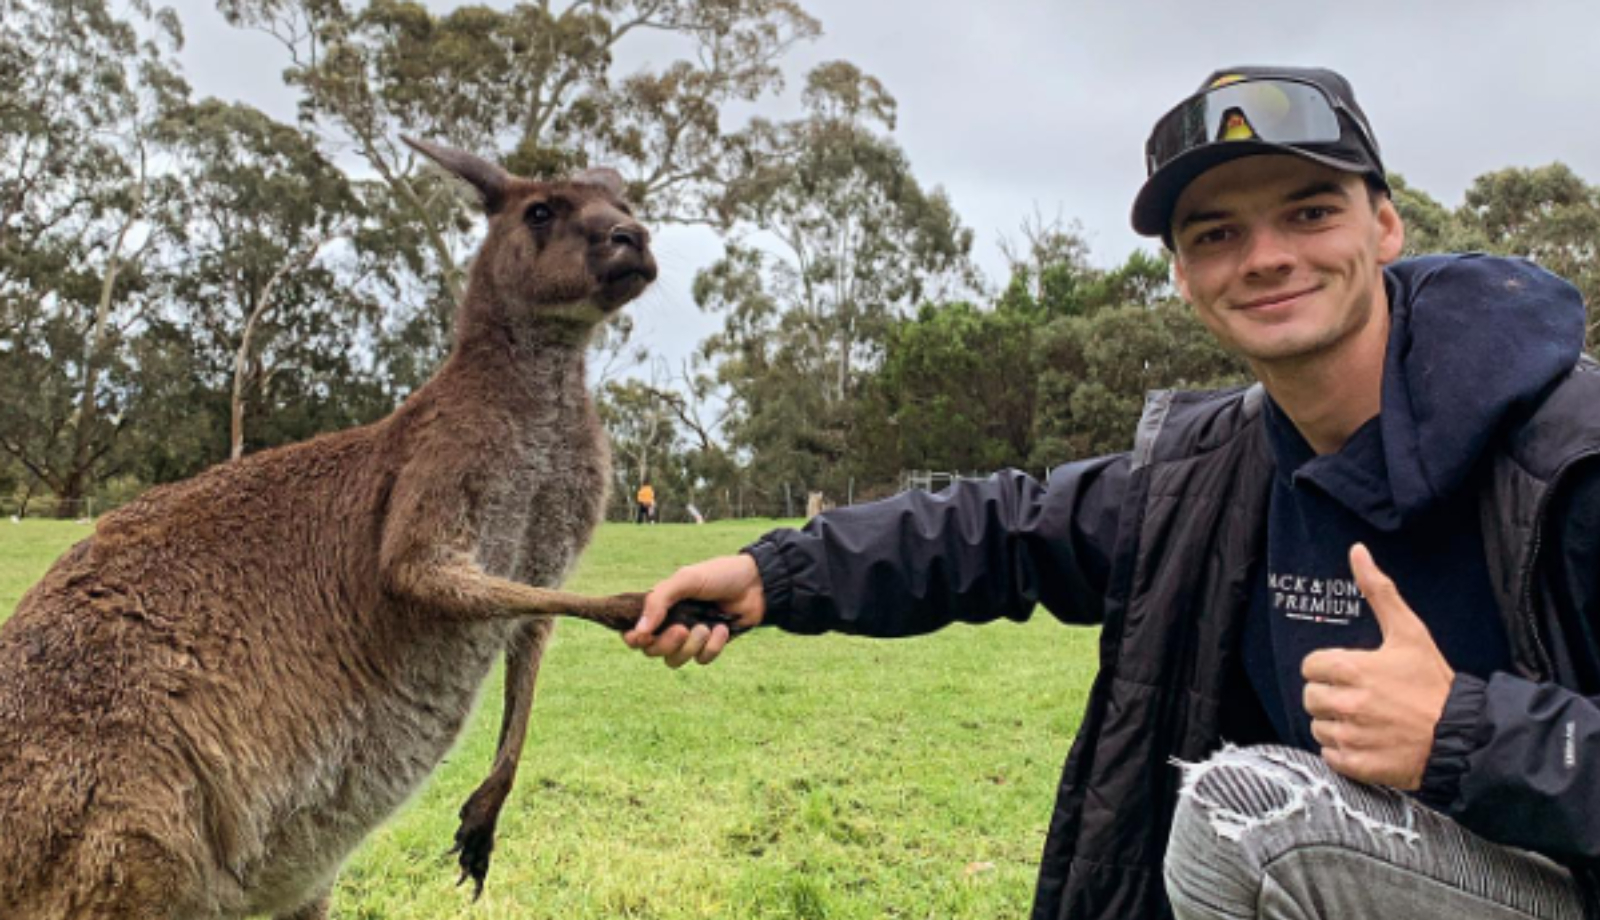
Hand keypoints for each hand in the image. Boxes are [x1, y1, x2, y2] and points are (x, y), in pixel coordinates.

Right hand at [624, 554, 766, 667]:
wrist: (756, 583)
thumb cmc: (719, 575)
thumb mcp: (685, 580)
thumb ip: (659, 601)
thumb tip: (639, 630)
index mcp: (661, 607)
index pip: (635, 631)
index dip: (634, 638)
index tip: (642, 637)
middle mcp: (671, 624)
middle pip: (652, 651)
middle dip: (666, 643)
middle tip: (682, 629)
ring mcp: (691, 637)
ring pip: (675, 660)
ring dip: (691, 646)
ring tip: (707, 627)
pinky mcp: (710, 646)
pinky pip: (702, 660)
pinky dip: (713, 646)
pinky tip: (723, 628)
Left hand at [1301, 543, 1455, 789]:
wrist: (1464, 733)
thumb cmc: (1434, 681)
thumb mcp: (1409, 632)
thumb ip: (1379, 592)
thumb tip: (1357, 551)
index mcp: (1353, 669)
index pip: (1310, 667)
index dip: (1328, 669)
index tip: (1350, 673)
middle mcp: (1348, 703)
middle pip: (1311, 697)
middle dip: (1330, 695)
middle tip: (1359, 697)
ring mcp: (1353, 736)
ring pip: (1318, 726)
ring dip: (1336, 724)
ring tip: (1367, 720)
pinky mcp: (1359, 764)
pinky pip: (1329, 755)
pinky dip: (1343, 751)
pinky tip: (1368, 742)